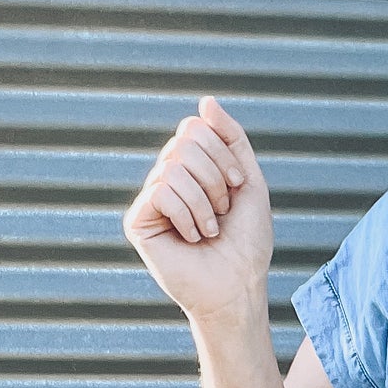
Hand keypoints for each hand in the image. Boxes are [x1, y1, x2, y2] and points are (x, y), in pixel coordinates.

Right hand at [122, 95, 273, 322]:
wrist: (239, 286)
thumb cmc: (247, 242)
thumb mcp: (249, 181)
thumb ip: (231, 138)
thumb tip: (205, 101)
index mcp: (192, 168)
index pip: (194, 128)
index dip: (222, 153)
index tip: (238, 185)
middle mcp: (167, 179)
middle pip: (183, 141)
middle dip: (215, 177)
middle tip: (223, 211)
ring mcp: (150, 200)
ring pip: (172, 166)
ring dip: (204, 201)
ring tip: (210, 230)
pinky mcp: (137, 221)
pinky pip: (159, 190)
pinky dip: (186, 214)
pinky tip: (191, 238)